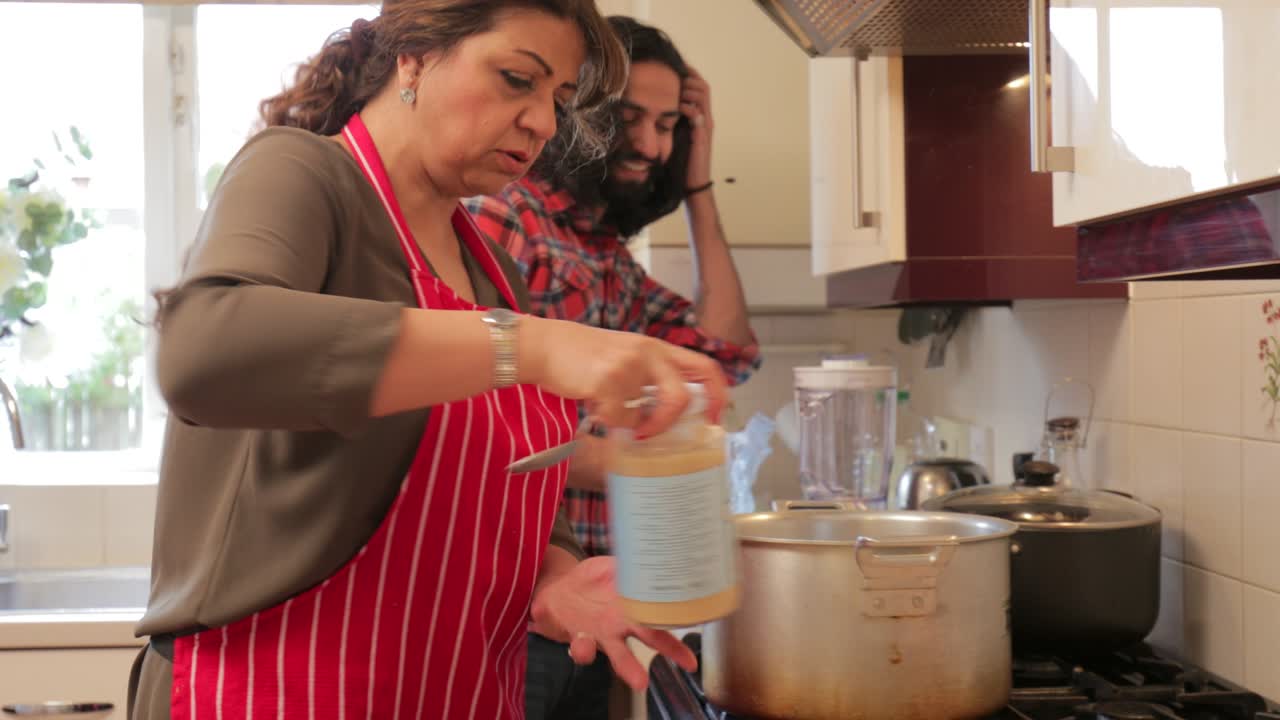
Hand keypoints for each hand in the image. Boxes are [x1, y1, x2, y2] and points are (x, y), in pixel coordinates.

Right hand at [518, 316, 728, 436]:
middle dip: (672, 422)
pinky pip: (617, 418)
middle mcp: (648, 353)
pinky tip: (589, 403)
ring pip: (643, 416)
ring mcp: (628, 367)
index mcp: (656, 348)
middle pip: (682, 395)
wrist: (542, 345)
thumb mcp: (624, 357)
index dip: (717, 394)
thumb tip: (662, 418)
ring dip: (628, 423)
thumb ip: (647, 379)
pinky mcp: (606, 381)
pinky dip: (605, 420)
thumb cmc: (580, 356)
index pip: (704, 366)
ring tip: (610, 414)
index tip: (714, 417)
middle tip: (657, 433)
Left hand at [529, 556, 697, 689]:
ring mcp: (603, 635)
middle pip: (653, 638)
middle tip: (689, 662)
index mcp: (636, 606)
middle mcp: (624, 626)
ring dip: (630, 668)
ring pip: (620, 655)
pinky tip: (583, 643)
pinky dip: (584, 649)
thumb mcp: (611, 565)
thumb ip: (627, 562)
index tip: (698, 637)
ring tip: (640, 681)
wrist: (558, 591)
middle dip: (672, 650)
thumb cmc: (591, 581)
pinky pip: (583, 648)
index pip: (664, 617)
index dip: (682, 627)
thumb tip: (649, 546)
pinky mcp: (578, 638)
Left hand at [681, 67, 714, 188]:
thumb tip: (656, 106)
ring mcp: (705, 128)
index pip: (700, 88)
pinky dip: (689, 109)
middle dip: (689, 78)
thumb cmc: (683, 160)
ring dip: (689, 90)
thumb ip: (673, 120)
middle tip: (674, 77)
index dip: (690, 74)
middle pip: (704, 88)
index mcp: (701, 117)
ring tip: (676, 90)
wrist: (693, 182)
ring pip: (703, 98)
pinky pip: (699, 117)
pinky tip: (678, 108)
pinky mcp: (702, 138)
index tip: (676, 66)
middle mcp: (706, 119)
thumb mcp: (676, 135)